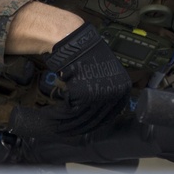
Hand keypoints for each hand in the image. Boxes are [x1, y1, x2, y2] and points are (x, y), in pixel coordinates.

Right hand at [9, 23, 131, 137]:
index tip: (78, 129)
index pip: (108, 116)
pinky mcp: (84, 93)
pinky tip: (50, 116)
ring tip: (52, 127)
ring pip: (80, 118)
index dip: (91, 125)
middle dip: (75, 128)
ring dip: (64, 124)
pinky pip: (69, 111)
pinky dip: (58, 115)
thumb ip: (105, 94)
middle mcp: (116, 93)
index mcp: (123, 90)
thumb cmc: (87, 57)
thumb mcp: (106, 75)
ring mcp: (102, 93)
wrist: (75, 42)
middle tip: (61, 131)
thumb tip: (98, 116)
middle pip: (94, 119)